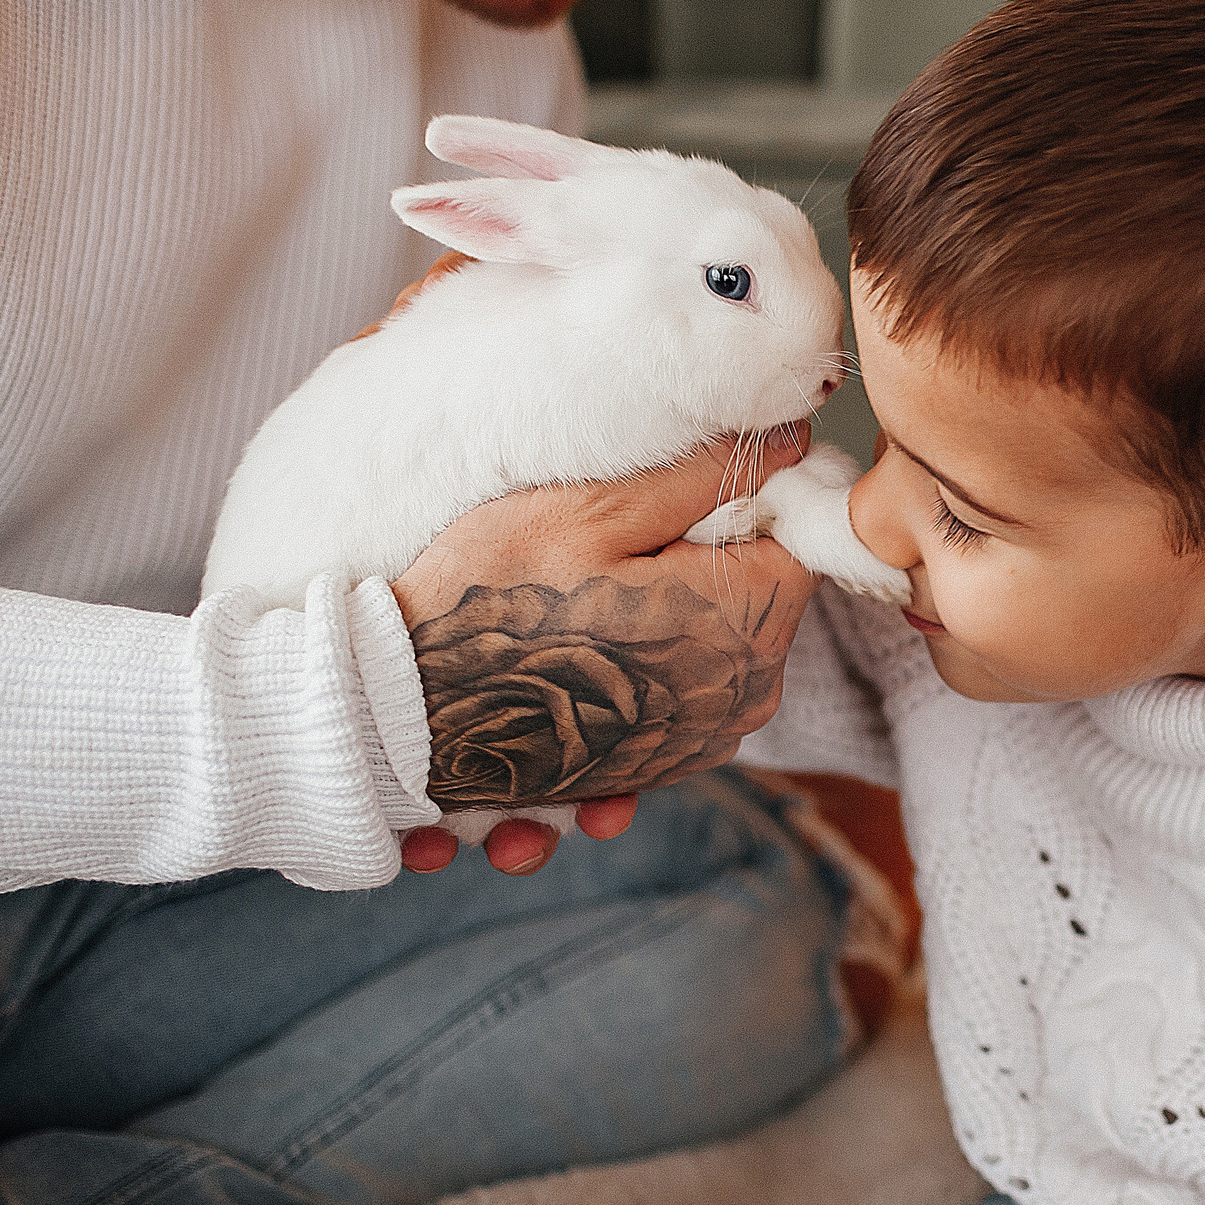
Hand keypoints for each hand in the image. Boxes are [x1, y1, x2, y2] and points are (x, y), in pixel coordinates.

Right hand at [391, 428, 813, 875]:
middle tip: (612, 548)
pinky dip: (634, 678)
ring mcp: (704, 742)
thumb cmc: (489, 601)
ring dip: (665, 619)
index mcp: (746, 625)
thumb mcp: (592, 507)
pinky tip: (576, 666)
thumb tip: (787, 435)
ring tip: (583, 607)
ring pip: (715, 645)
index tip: (679, 494)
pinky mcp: (662, 769)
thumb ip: (701, 472)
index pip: (799, 536)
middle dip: (704, 562)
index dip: (746, 501)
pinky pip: (673, 700)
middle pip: (760, 594)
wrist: (405, 717)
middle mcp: (745, 697)